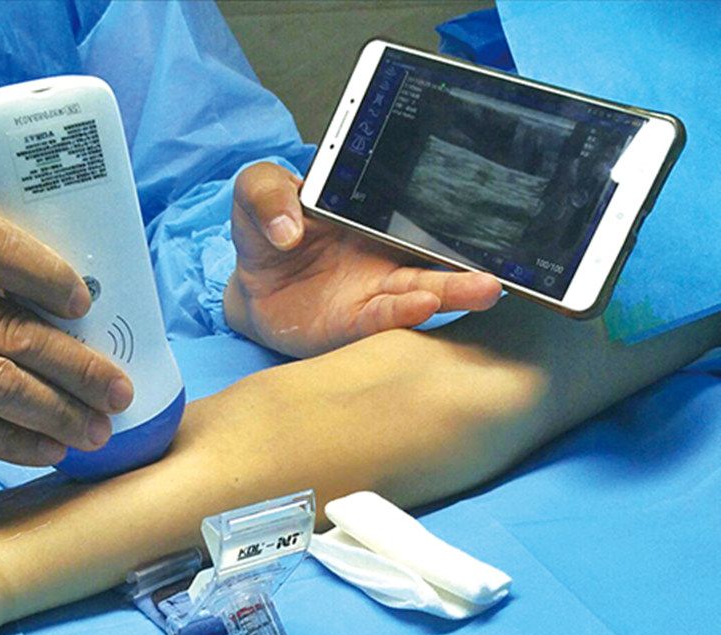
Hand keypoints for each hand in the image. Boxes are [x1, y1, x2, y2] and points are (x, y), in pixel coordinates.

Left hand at [224, 162, 501, 357]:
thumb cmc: (265, 232)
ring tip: (486, 289)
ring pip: (421, 291)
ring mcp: (374, 292)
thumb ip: (266, 191)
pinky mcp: (352, 324)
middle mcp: (386, 256)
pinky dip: (399, 314)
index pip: (418, 208)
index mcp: (374, 217)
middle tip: (503, 256)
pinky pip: (379, 319)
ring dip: (452, 290)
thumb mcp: (255, 193)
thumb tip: (288, 225)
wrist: (250, 285)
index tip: (485, 205)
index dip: (450, 205)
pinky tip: (421, 306)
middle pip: (435, 254)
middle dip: (469, 257)